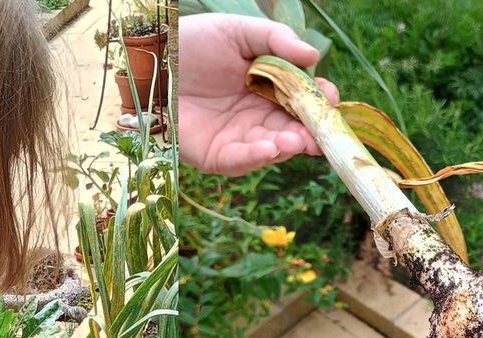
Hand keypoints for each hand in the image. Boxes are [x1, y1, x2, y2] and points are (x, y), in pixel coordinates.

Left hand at [180, 14, 338, 175]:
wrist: (151, 61)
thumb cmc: (194, 43)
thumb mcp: (239, 32)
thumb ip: (276, 40)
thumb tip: (313, 56)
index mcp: (270, 89)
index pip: (304, 101)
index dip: (320, 102)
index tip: (331, 99)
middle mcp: (259, 117)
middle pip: (294, 129)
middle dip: (310, 133)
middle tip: (320, 133)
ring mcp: (239, 138)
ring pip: (272, 148)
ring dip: (287, 147)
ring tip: (295, 140)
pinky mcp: (216, 155)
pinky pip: (240, 161)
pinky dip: (256, 157)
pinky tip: (269, 148)